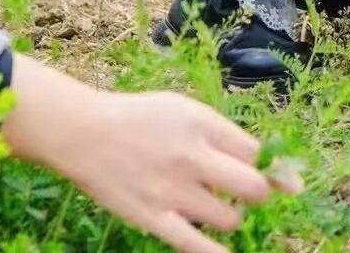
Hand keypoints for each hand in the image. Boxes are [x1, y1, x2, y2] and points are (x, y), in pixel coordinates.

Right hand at [3, 56, 299, 252]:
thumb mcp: (185, 110)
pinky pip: (197, 246)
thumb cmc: (140, 119)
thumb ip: (224, 134)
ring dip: (230, 216)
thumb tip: (266, 162)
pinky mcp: (153, 218)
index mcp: (203, 124)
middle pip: (254, 188)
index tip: (261, 171)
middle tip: (243, 192)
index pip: (257, 154)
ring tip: (213, 207)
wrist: (83, 133)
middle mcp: (193, 157)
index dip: (264, 165)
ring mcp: (173, 191)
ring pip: (231, 219)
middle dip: (257, 193)